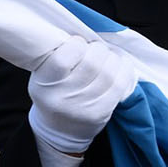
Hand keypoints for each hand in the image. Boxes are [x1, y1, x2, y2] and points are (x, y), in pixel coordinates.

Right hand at [27, 38, 136, 155]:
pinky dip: (124, 69)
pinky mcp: (102, 113)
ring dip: (112, 58)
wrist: (59, 130)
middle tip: (96, 49)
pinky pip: (120, 85)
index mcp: (45, 85)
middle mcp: (64, 98)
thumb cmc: (53, 94)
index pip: (64, 58)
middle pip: (91, 64)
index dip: (76, 44)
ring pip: (109, 72)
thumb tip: (85, 35)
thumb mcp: (43, 75)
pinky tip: (119, 65)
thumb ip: (57, 56)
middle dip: (98, 49)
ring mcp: (85, 108)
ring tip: (107, 56)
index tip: (78, 43)